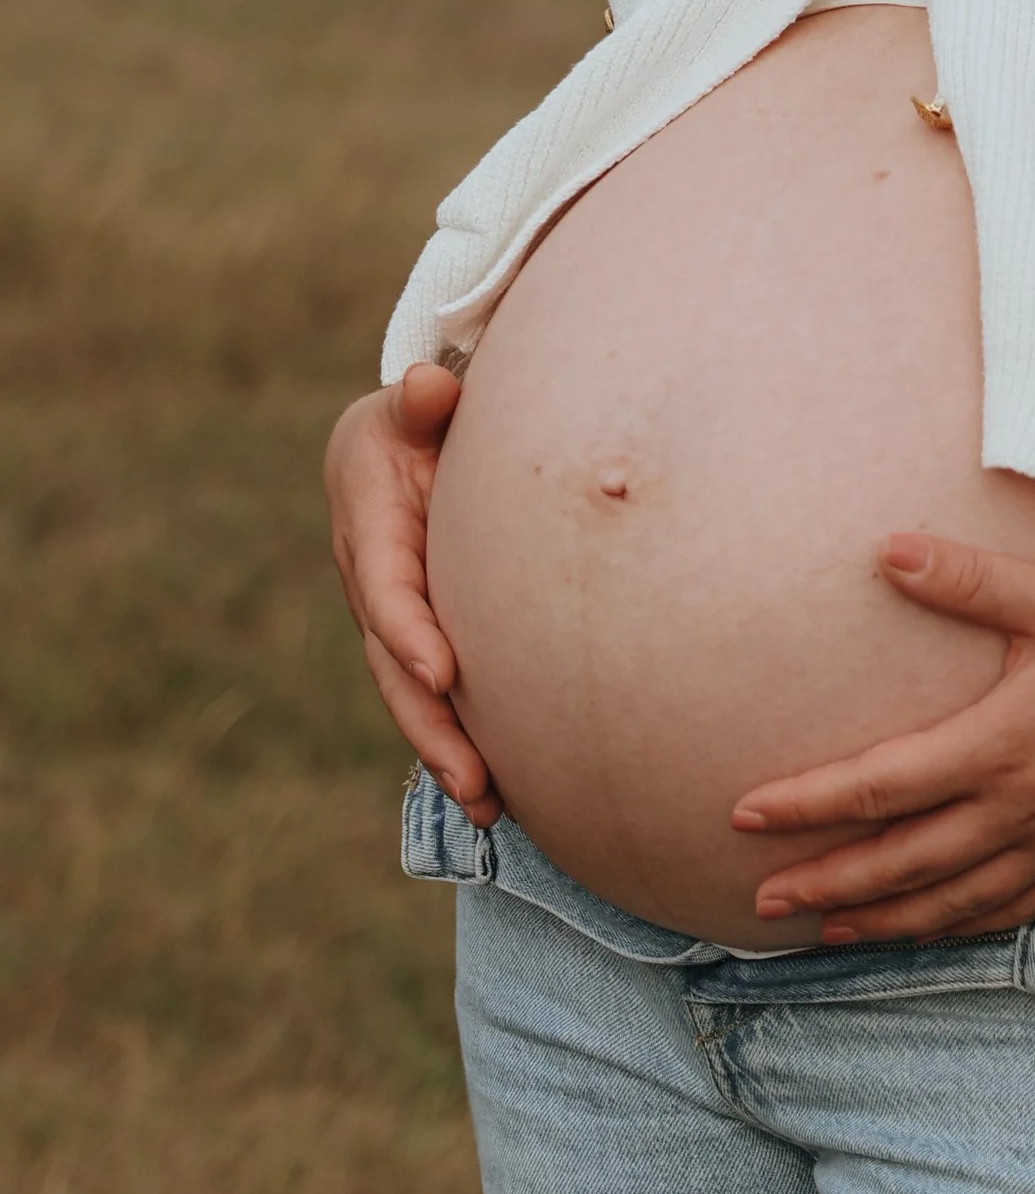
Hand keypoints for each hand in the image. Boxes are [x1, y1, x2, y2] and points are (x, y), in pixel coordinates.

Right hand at [324, 364, 499, 823]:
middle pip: (396, 668)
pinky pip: (436, 697)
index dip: (410, 631)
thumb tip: (430, 386)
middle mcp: (374, 585)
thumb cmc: (417, 420)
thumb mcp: (413, 407)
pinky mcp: (420, 640)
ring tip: (492, 807)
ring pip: (413, 696)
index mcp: (370, 526)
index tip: (443, 672)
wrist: (395, 445)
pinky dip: (462, 742)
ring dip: (448, 753)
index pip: (387, 588)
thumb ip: (422, 403)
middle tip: (474, 779)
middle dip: (432, 726)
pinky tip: (505, 794)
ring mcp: (394, 620)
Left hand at [730, 537, 1034, 940]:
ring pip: (948, 902)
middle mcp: (1019, 811)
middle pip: (900, 863)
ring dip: (879, 919)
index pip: (881, 787)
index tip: (745, 814)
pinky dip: (954, 928)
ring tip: (823, 930)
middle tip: (758, 900)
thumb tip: (884, 548)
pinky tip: (927, 930)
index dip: (808, 805)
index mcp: (1000, 746)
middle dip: (824, 882)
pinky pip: (1007, 912)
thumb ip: (968, 580)